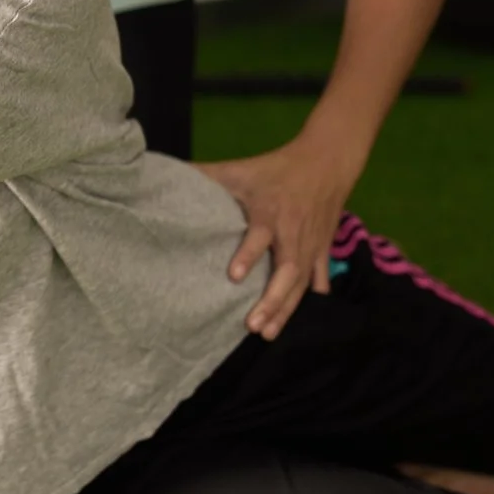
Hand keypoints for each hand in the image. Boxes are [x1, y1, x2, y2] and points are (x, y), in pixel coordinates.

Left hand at [192, 141, 357, 339]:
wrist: (327, 161)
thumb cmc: (276, 168)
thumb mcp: (240, 169)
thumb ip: (206, 176)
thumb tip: (166, 177)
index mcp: (270, 210)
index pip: (260, 234)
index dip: (248, 254)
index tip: (233, 276)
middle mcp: (293, 231)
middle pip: (286, 269)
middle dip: (271, 299)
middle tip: (251, 325)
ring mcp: (312, 243)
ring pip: (302, 282)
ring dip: (285, 308)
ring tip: (267, 333)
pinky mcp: (324, 248)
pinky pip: (320, 278)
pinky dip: (312, 298)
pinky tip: (298, 321)